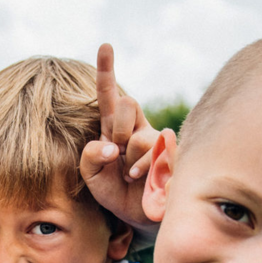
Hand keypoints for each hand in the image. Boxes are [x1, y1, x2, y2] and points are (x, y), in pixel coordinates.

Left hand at [80, 44, 159, 235]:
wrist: (137, 216)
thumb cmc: (113, 192)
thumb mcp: (91, 176)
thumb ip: (90, 157)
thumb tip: (112, 146)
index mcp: (113, 129)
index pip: (108, 96)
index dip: (106, 71)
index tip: (105, 45)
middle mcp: (136, 129)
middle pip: (126, 104)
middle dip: (117, 129)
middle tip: (117, 157)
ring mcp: (155, 141)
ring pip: (140, 134)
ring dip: (131, 160)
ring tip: (131, 177)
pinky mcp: (171, 155)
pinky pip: (158, 152)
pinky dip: (145, 170)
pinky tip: (144, 181)